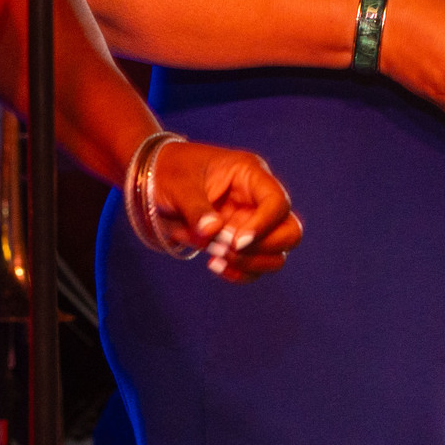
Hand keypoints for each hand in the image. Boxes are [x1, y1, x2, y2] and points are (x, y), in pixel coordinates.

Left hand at [145, 140, 301, 280]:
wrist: (154, 180)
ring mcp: (253, 224)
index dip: (264, 225)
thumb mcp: (178, 184)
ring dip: (249, 264)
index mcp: (250, 174)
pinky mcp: (242, 243)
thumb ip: (196, 208)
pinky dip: (239, 273)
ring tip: (214, 257)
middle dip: (264, 248)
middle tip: (229, 249)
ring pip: (276, 255)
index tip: (237, 242)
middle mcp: (258, 200)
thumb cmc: (170, 171)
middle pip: (290, 232)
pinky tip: (213, 264)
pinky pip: (255, 267)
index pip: (277, 202)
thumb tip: (213, 233)